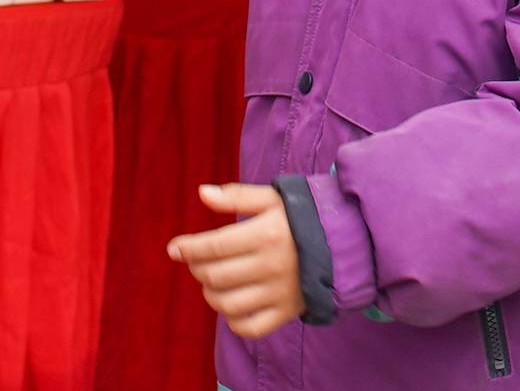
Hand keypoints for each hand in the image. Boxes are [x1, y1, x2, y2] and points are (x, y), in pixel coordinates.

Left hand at [168, 181, 302, 338]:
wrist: (345, 243)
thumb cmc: (301, 217)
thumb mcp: (271, 199)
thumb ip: (236, 196)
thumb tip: (202, 193)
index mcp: (264, 235)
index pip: (213, 247)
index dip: (188, 248)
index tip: (174, 248)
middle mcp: (270, 266)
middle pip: (215, 276)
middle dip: (197, 269)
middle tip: (198, 262)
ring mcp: (278, 292)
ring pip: (227, 304)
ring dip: (211, 294)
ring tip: (212, 282)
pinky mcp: (286, 312)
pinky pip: (250, 327)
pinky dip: (233, 321)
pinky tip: (231, 306)